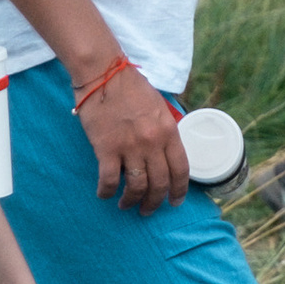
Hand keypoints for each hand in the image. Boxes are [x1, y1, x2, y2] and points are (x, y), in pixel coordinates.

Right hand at [80, 61, 186, 213]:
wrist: (104, 73)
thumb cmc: (131, 87)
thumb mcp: (159, 107)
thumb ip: (165, 130)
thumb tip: (166, 151)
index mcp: (168, 131)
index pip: (181, 169)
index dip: (179, 190)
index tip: (175, 202)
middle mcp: (153, 142)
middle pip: (160, 183)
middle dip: (155, 202)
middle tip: (148, 210)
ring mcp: (130, 147)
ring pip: (137, 186)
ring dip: (132, 201)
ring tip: (126, 205)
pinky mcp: (106, 148)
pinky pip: (109, 180)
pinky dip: (107, 192)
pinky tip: (104, 194)